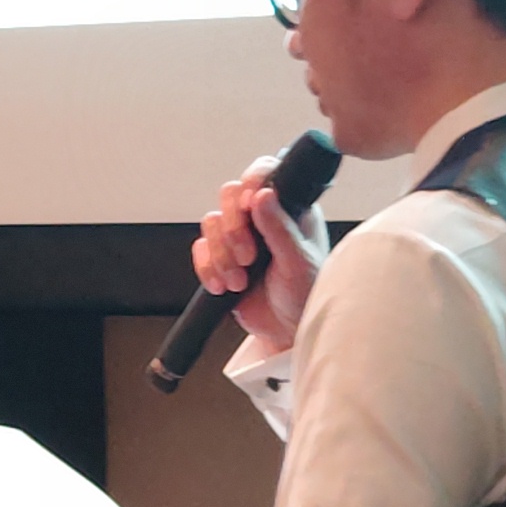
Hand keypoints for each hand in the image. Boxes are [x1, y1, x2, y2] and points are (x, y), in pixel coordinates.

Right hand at [192, 154, 332, 350]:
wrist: (286, 332)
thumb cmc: (304, 295)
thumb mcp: (298, 262)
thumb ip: (280, 228)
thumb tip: (263, 195)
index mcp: (289, 209)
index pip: (265, 175)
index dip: (252, 181)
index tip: (250, 202)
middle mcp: (262, 218)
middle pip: (230, 195)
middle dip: (233, 227)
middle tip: (248, 255)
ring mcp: (239, 237)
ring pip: (212, 223)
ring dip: (222, 255)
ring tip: (239, 280)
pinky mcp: (220, 259)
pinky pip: (201, 251)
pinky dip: (208, 269)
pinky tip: (223, 286)